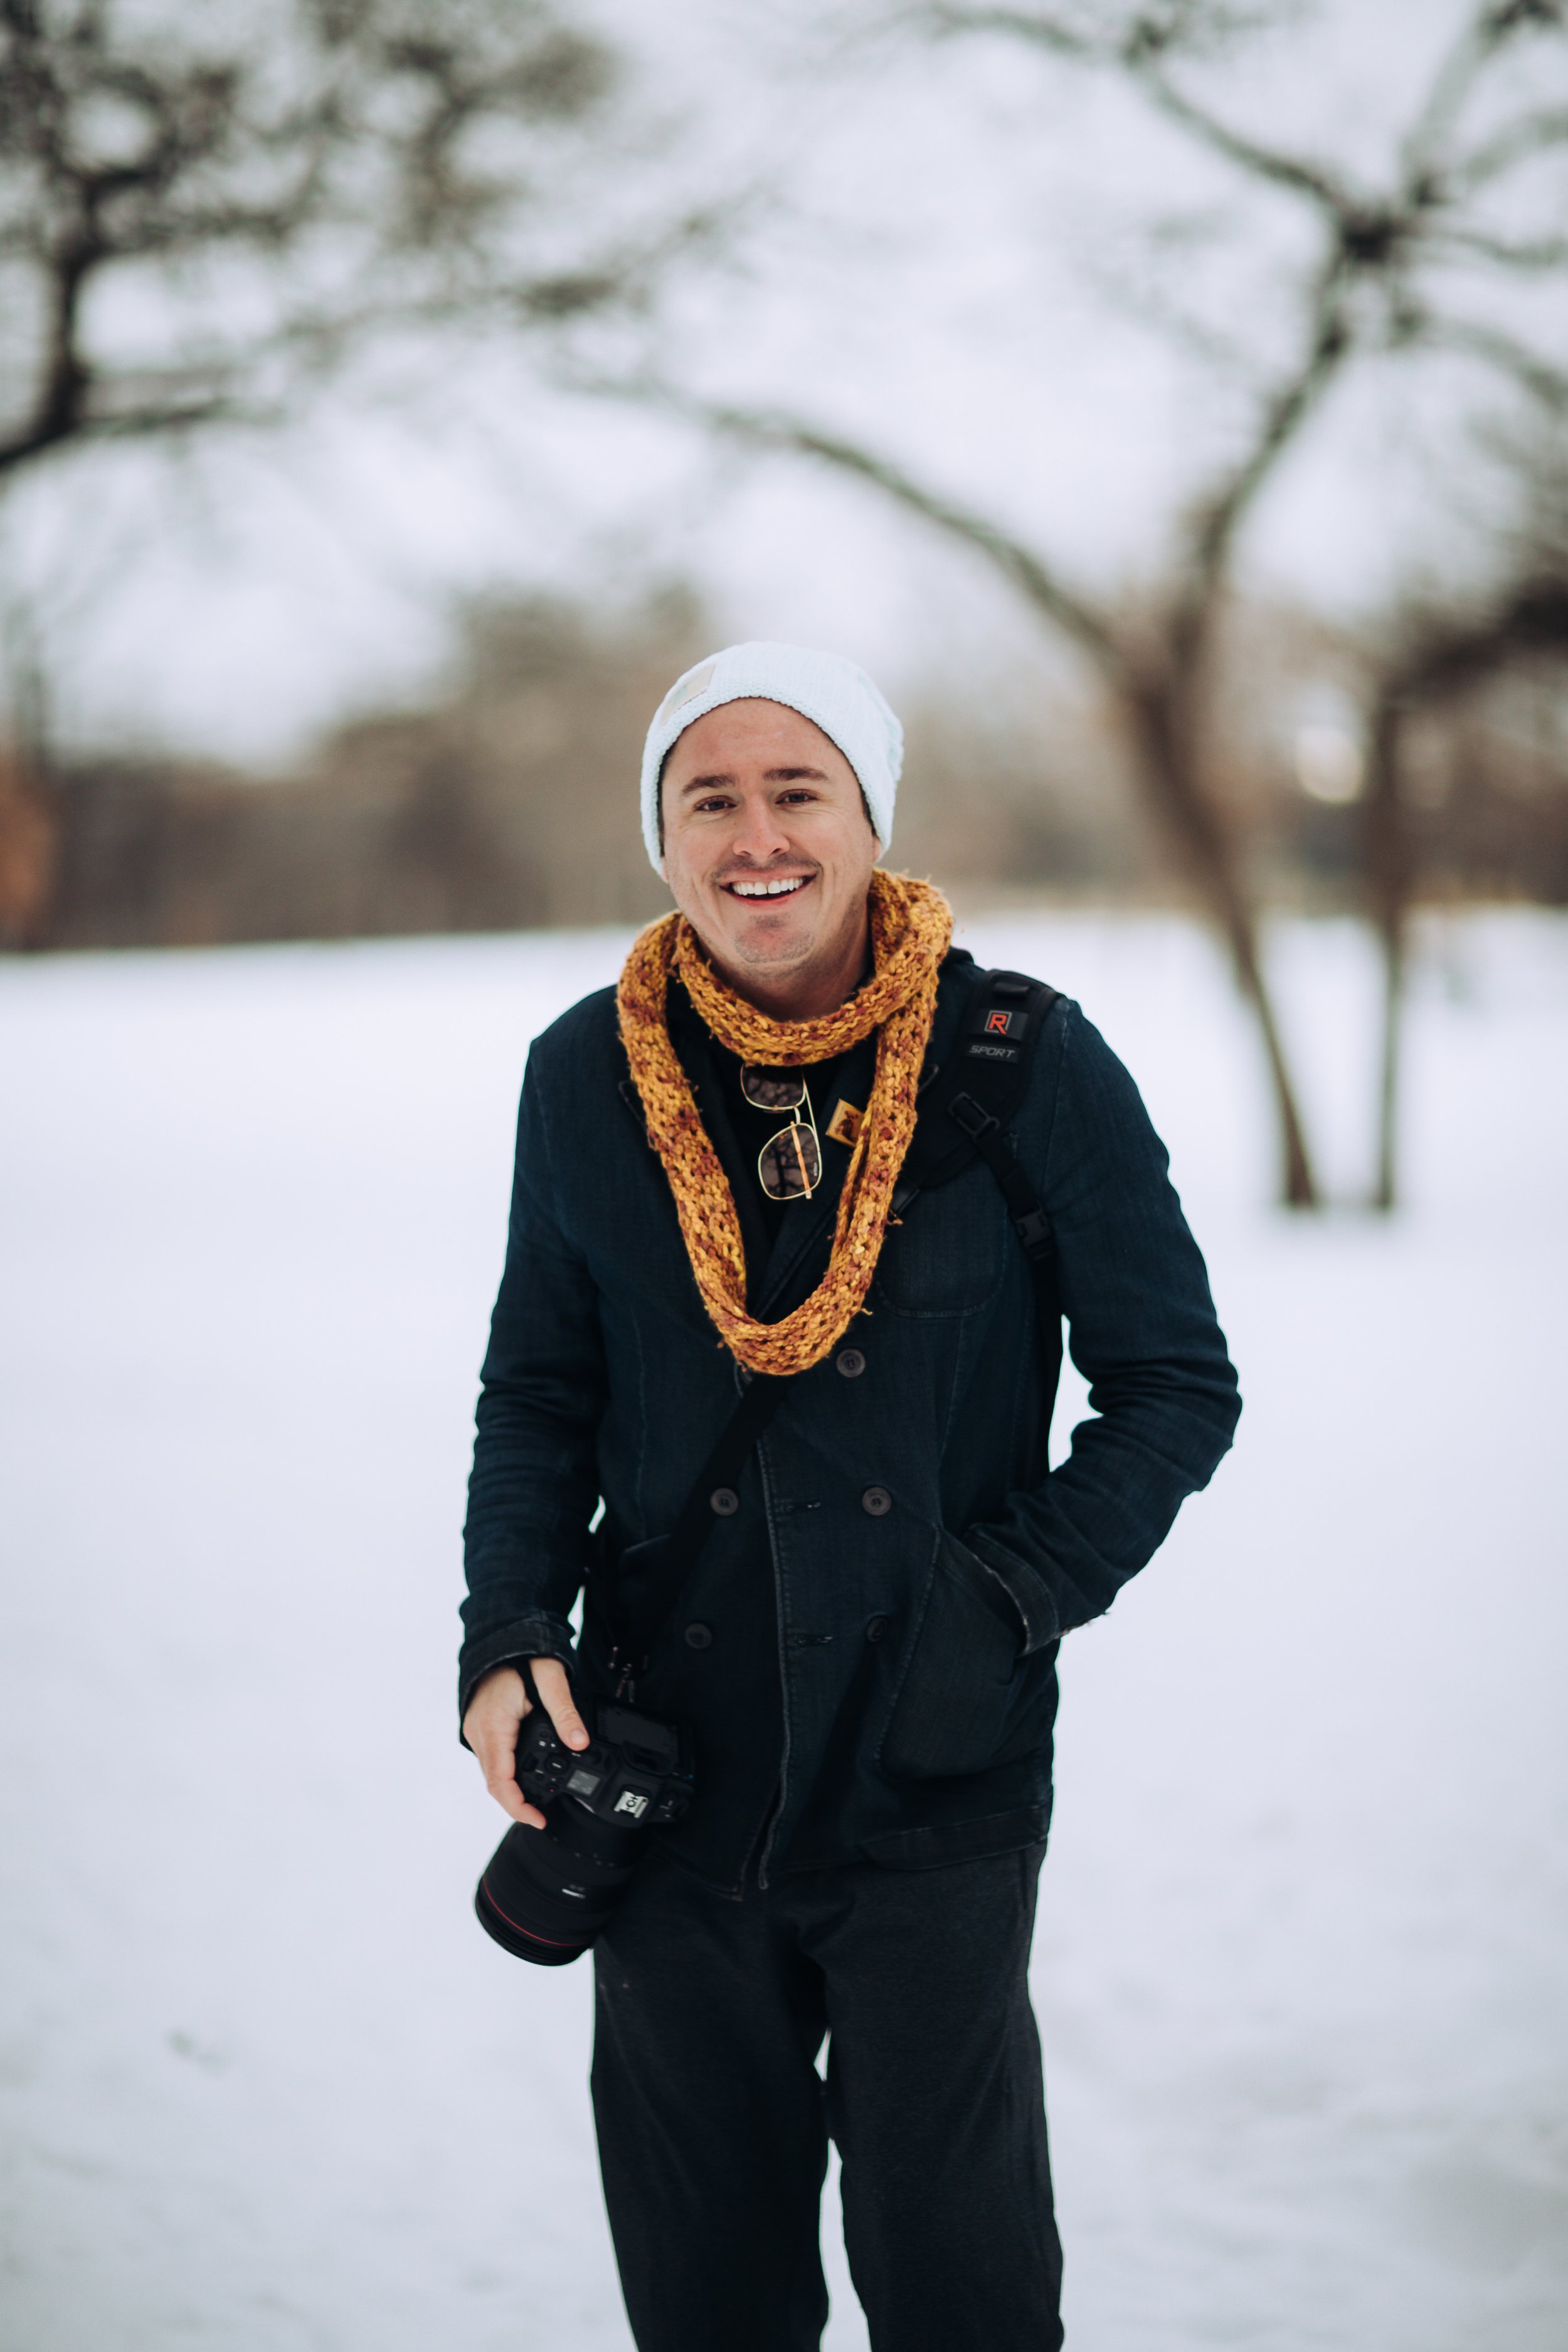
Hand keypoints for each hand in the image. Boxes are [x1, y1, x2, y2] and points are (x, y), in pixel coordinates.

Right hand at [463, 1658, 589, 1828]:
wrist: (504, 1638)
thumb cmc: (524, 1657)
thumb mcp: (551, 1680)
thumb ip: (565, 1713)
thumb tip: (580, 1744)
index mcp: (494, 1725)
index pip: (499, 1780)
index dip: (517, 1806)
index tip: (538, 1819)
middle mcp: (479, 1732)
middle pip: (494, 1783)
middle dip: (516, 1804)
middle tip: (543, 1816)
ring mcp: (477, 1731)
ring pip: (491, 1773)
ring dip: (511, 1791)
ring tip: (539, 1802)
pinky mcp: (481, 1729)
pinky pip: (491, 1761)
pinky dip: (506, 1775)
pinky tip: (525, 1779)